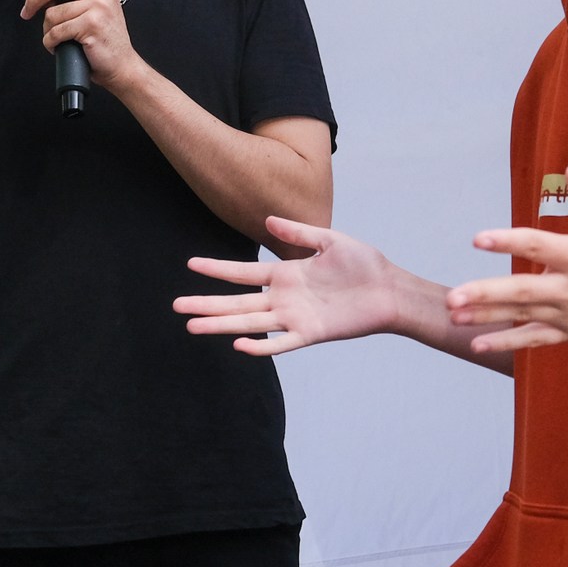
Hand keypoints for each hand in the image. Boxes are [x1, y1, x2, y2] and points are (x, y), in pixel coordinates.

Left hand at [20, 0, 143, 91]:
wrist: (121, 65)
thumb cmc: (101, 39)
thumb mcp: (82, 12)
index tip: (33, 1)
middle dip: (34, 1)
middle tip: (26, 14)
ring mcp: (99, 5)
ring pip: (52, 13)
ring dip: (48, 30)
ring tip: (58, 39)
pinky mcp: (92, 24)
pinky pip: (56, 31)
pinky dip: (51, 43)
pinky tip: (58, 47)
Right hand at [177, 218, 404, 354]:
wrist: (391, 290)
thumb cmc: (365, 264)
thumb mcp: (330, 240)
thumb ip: (299, 233)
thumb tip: (268, 220)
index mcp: (286, 275)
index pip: (242, 273)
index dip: (217, 269)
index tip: (190, 264)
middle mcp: (284, 298)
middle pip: (237, 302)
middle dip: (206, 303)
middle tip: (176, 307)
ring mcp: (295, 317)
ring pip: (249, 322)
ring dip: (221, 324)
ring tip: (192, 326)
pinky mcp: (311, 333)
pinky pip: (281, 343)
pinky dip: (261, 346)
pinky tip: (238, 345)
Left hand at [445, 166, 567, 353]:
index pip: (539, 247)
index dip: (507, 242)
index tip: (478, 238)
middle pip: (522, 292)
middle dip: (485, 295)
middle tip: (452, 297)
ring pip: (523, 317)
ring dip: (486, 317)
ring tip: (453, 317)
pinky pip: (536, 339)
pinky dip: (507, 342)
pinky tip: (478, 343)